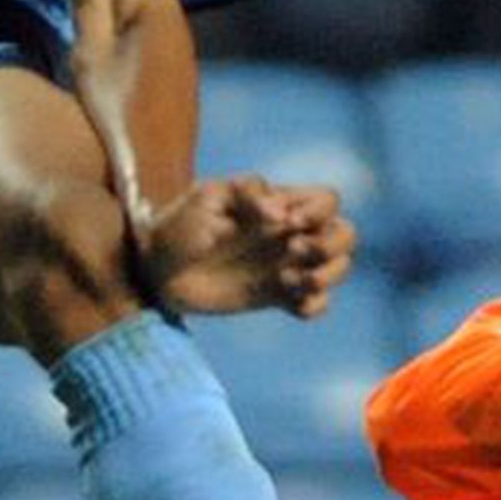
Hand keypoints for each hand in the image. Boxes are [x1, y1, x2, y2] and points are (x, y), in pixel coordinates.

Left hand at [140, 175, 357, 318]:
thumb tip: (281, 214)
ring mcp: (286, 267)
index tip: (285, 224)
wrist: (154, 270)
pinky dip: (313, 306)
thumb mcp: (207, 195)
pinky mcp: (276, 298)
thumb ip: (247, 193)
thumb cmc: (178, 224)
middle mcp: (289, 234)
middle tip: (292, 251)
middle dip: (330, 245)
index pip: (328, 199)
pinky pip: (317, 305)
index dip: (318, 211)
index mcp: (279, 204)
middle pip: (346, 234)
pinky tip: (286, 301)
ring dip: (325, 275)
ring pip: (339, 269)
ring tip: (286, 280)